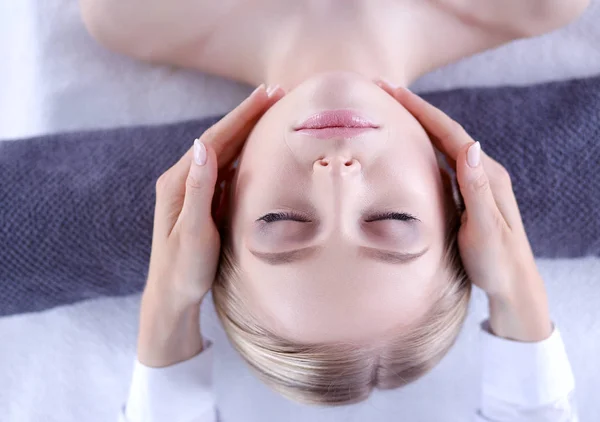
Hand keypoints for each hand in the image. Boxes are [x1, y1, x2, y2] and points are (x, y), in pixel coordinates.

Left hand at [138, 84, 284, 366]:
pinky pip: (226, 169)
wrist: (171, 296)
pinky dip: (244, 152)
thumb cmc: (183, 269)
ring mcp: (193, 189)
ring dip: (248, 130)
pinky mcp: (203, 201)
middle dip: (248, 115)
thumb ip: (198, 190)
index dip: (241, 116)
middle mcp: (184, 179)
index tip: (266, 94)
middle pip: (220, 139)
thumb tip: (202, 145)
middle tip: (277, 92)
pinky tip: (258, 146)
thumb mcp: (192, 232)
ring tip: (272, 111)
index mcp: (178, 182)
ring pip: (224, 151)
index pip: (214, 139)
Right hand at [376, 80, 551, 341]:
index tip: (395, 91)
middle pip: (445, 132)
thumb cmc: (497, 262)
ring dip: (419, 125)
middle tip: (386, 90)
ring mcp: (475, 183)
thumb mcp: (485, 229)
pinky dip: (423, 147)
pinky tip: (410, 147)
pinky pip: (441, 162)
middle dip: (416, 109)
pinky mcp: (466, 195)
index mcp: (487, 174)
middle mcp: (482, 172)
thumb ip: (477, 189)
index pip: (451, 133)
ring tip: (393, 110)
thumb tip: (471, 146)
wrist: (513, 285)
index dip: (423, 110)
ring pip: (442, 145)